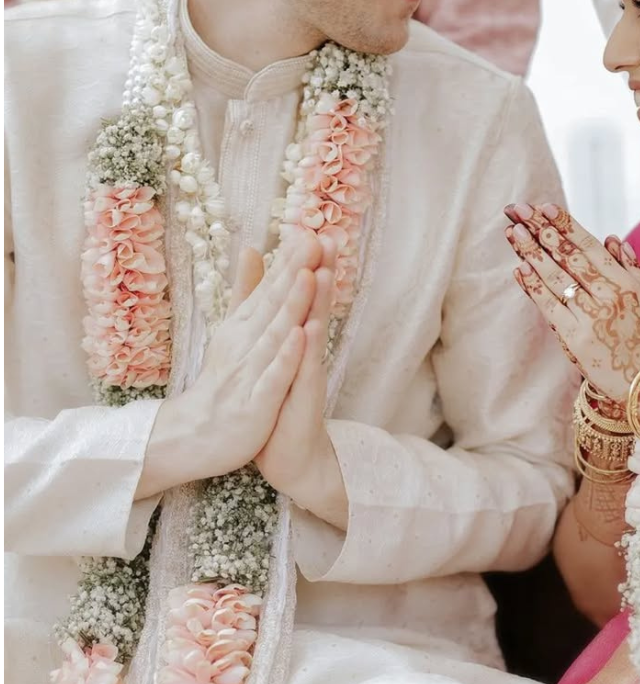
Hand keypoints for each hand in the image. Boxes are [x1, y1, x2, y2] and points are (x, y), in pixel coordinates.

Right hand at [139, 233, 321, 493]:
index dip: (289, 260)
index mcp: (243, 328)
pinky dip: (285, 357)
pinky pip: (272, 377)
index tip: (310, 229)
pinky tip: (299, 336)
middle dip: (294, 271)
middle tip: (313, 238)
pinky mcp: (254, 403)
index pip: (269, 289)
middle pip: (273, 304)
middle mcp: (245, 344)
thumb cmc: (221, 383)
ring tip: (309, 275)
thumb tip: (252, 248)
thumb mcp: (233, 332)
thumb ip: (246, 292)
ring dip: (292, 305)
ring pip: (274, 334)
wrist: (193, 438)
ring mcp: (248, 373)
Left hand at [255, 236, 348, 526]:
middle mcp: (307, 352)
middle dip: (321, 271)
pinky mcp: (304, 398)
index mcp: (296, 341)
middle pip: (315, 305)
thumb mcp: (273, 359)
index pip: (302, 297)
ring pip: (315, 331)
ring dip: (320, 303)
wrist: (290, 454)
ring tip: (322, 271)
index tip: (307, 228)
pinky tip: (307, 329)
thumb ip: (270, 325)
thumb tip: (269, 295)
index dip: (304, 264)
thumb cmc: (280, 404)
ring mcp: (309, 373)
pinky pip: (306, 370)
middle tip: (327, 236)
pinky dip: (307, 350)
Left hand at [503, 202, 639, 403]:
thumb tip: (613, 239)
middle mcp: (607, 297)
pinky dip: (534, 288)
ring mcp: (589, 318)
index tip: (545, 207)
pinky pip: (549, 308)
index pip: (590, 247)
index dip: (565, 225)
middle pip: (568, 257)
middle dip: (541, 231)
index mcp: (627, 284)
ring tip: (513, 233)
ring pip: (555, 279)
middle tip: (518, 211)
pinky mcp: (574, 339)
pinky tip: (520, 269)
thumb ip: (635, 268)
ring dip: (531, 253)